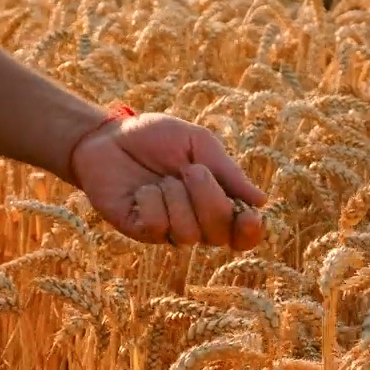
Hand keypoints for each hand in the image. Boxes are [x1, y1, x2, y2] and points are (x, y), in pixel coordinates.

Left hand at [68, 109, 267, 249]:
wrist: (109, 135)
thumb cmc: (156, 138)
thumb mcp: (198, 144)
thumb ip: (226, 172)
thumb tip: (260, 201)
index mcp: (217, 203)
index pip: (242, 235)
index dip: (249, 232)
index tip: (248, 216)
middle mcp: (196, 223)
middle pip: (218, 234)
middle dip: (208, 198)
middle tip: (191, 171)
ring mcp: (167, 230)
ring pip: (188, 233)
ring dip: (175, 197)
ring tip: (162, 179)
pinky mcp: (139, 230)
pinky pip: (157, 226)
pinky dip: (151, 201)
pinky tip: (141, 190)